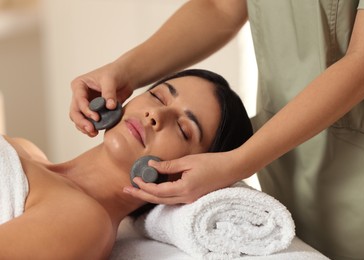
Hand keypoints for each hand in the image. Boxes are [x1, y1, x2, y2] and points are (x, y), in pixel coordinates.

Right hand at [70, 62, 133, 136]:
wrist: (125, 77)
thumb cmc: (115, 73)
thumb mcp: (111, 80)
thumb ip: (109, 93)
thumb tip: (110, 106)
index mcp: (79, 85)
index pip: (78, 99)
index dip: (86, 110)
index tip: (96, 117)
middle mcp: (80, 95)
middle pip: (75, 112)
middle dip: (82, 122)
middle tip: (91, 129)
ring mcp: (86, 104)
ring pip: (79, 119)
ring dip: (84, 127)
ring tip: (93, 133)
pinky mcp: (94, 111)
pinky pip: (89, 122)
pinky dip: (91, 127)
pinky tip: (96, 132)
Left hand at [123, 152, 240, 203]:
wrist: (231, 168)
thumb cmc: (212, 162)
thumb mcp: (188, 161)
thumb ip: (168, 165)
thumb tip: (150, 166)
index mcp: (184, 189)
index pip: (157, 191)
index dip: (144, 186)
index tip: (134, 179)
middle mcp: (186, 198)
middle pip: (158, 200)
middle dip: (141, 195)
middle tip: (127, 190)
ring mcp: (190, 199)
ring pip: (164, 201)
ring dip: (150, 195)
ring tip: (138, 189)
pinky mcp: (193, 196)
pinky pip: (173, 199)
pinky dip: (161, 194)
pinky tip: (155, 188)